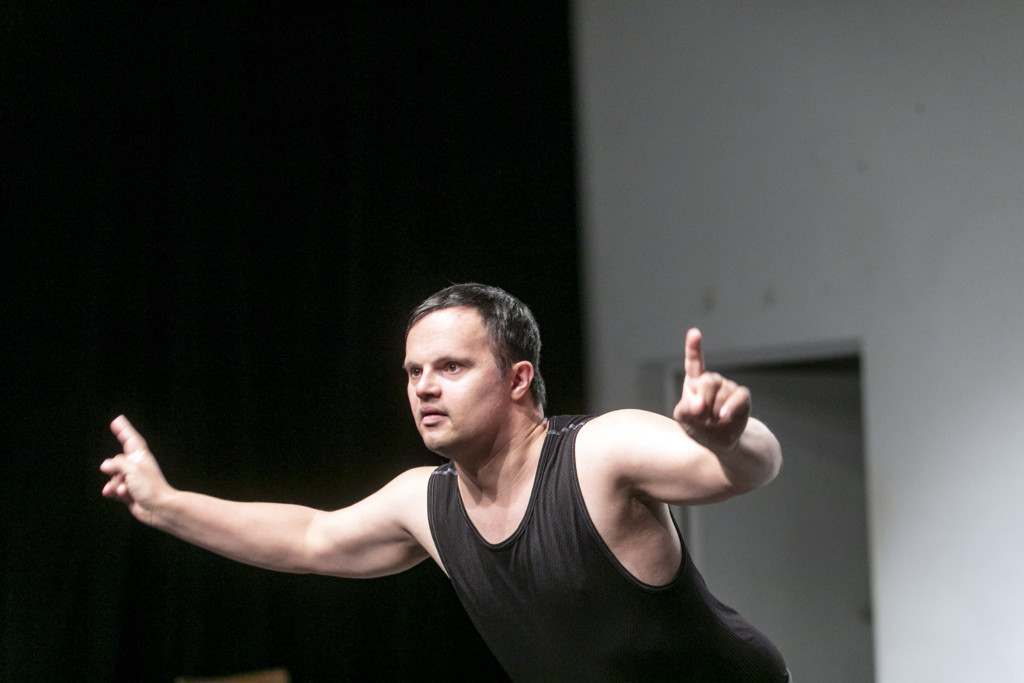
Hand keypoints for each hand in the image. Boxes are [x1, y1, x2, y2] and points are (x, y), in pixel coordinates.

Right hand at [100, 415, 171, 522]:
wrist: (159, 508)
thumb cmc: (150, 486)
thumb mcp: (132, 469)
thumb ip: (116, 463)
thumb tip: (105, 465)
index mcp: (141, 457)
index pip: (130, 439)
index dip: (123, 429)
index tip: (117, 420)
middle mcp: (136, 467)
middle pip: (116, 462)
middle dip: (114, 470)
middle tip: (124, 477)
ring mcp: (132, 480)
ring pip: (113, 478)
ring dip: (115, 484)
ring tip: (125, 490)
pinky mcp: (128, 493)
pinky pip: (113, 490)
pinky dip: (114, 492)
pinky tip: (119, 495)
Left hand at [673, 329, 750, 449]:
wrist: (719, 442)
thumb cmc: (698, 427)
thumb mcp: (684, 420)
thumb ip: (685, 410)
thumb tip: (698, 405)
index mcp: (694, 382)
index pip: (694, 362)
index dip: (694, 347)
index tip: (695, 333)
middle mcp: (711, 380)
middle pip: (708, 380)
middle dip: (704, 400)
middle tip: (701, 415)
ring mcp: (728, 387)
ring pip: (722, 391)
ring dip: (715, 410)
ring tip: (713, 421)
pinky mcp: (742, 396)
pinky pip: (739, 396)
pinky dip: (731, 406)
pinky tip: (724, 415)